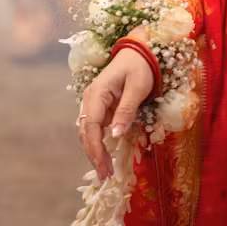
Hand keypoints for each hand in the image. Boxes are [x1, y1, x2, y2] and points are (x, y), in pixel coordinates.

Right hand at [77, 48, 154, 179]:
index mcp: (96, 93)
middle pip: (86, 132)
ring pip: (88, 132)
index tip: (102, 166)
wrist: (139, 52)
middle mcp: (90, 99)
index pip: (91, 126)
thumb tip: (115, 135)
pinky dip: (99, 143)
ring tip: (105, 170)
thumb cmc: (140, 68)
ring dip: (95, 151)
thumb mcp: (137, 88)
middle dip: (94, 155)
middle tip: (105, 175)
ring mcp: (93, 103)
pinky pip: (95, 128)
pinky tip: (106, 156)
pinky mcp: (100, 107)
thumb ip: (126, 111)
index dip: (95, 148)